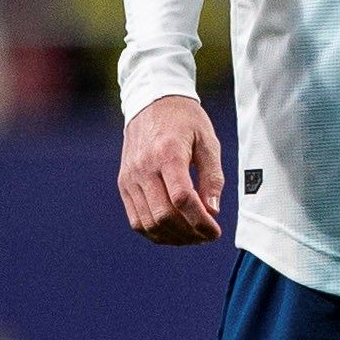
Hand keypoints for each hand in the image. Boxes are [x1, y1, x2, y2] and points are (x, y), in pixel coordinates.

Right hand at [118, 94, 225, 245]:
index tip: (215, 230)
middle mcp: (144, 167)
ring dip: (173, 237)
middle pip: (164, 215)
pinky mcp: (124, 184)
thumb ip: (212, 176)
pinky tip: (173, 232)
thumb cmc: (184, 120)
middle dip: (189, 234)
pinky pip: (136, 220)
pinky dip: (155, 233)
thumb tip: (212, 210)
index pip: (182, 199)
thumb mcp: (208, 141)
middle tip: (207, 235)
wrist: (151, 101)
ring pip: (148, 223)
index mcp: (167, 153)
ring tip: (193, 237)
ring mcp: (130, 177)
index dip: (200, 221)